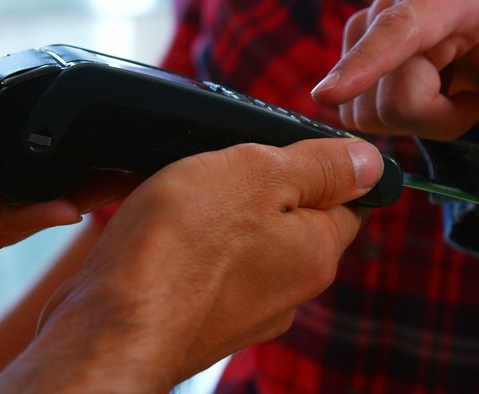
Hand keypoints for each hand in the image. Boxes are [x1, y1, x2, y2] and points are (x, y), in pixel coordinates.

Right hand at [0, 138, 382, 392]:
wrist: (107, 331)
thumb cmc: (176, 249)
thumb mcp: (257, 175)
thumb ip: (318, 166)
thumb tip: (370, 161)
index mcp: (317, 251)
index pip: (349, 198)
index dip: (319, 163)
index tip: (279, 147)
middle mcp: (291, 289)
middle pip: (294, 218)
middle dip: (262, 186)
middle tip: (221, 167)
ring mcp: (245, 311)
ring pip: (246, 240)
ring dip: (220, 214)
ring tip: (182, 198)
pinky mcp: (201, 319)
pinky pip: (207, 266)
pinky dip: (189, 245)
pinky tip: (160, 233)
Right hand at [311, 0, 478, 139]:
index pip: (404, 28)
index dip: (366, 63)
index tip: (328, 96)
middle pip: (387, 82)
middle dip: (429, 117)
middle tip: (474, 109)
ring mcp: (380, 15)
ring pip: (365, 99)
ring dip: (412, 119)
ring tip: (454, 100)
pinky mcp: (361, 40)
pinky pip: (356, 104)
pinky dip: (394, 118)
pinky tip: (428, 98)